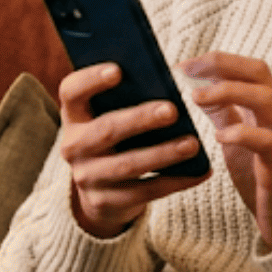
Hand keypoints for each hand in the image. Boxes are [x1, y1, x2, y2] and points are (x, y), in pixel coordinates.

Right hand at [56, 63, 207, 238]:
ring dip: (163, 153)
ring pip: (128, 165)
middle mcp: (73, 146)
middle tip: (172, 110)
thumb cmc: (115, 140)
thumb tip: (164, 81)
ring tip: (192, 143)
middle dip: (140, 119)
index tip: (118, 70)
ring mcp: (87, 177)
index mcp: (74, 115)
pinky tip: (200, 171)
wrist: (100, 192)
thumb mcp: (108, 117)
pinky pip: (145, 191)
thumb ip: (126, 99)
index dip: (91, 79)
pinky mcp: (106, 202)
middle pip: (106, 129)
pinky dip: (176, 181)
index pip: (71, 91)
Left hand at [181, 52, 271, 250]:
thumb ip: (223, 114)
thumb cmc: (264, 177)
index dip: (217, 61)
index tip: (184, 64)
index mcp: (267, 109)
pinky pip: (267, 141)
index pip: (248, 69)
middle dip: (222, 65)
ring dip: (229, 92)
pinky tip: (219, 136)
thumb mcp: (237, 140)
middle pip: (259, 72)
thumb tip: (198, 89)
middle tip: (188, 71)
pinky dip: (242, 133)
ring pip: (265, 98)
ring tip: (197, 98)